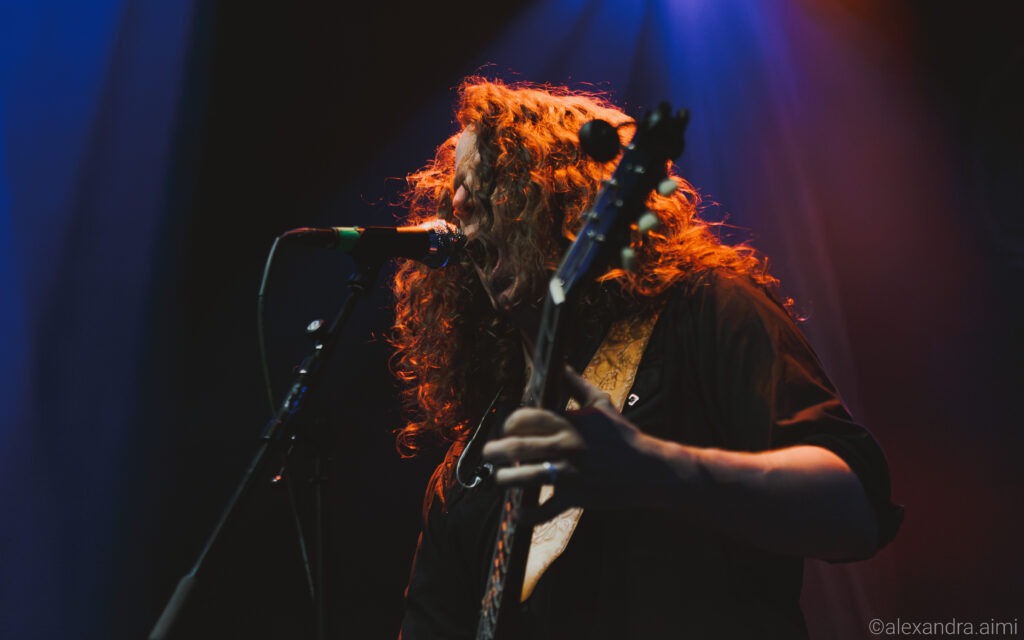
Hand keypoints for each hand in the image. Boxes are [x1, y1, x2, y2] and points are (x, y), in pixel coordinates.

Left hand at [481, 368, 680, 520]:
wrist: (646, 469)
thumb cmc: (621, 434)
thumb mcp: (601, 404)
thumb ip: (575, 384)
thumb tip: (560, 364)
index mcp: (568, 423)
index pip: (526, 418)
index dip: (511, 423)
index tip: (509, 428)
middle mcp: (565, 447)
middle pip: (517, 447)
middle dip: (495, 450)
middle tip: (490, 453)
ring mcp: (569, 474)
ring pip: (525, 478)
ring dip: (505, 479)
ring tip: (501, 479)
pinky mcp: (575, 498)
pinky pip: (544, 510)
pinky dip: (528, 516)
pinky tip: (518, 514)